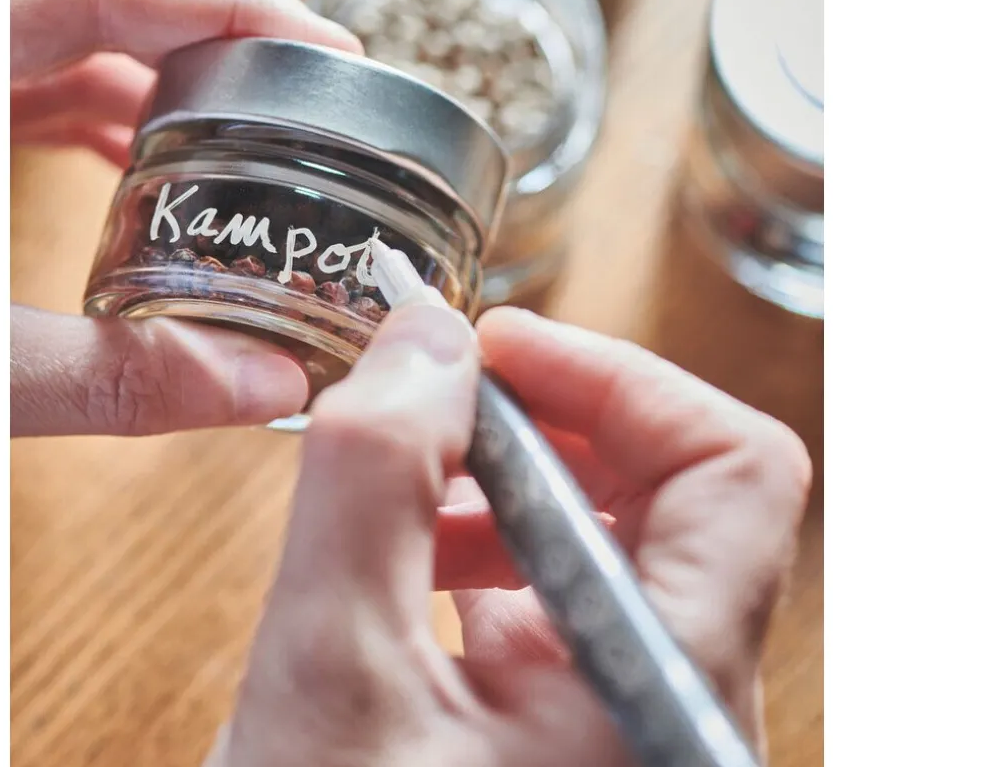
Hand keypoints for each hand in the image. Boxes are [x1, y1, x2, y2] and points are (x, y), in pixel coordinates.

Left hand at [10, 0, 361, 436]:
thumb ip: (109, 377)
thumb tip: (268, 388)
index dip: (234, 2)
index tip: (333, 48)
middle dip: (216, 42)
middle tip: (308, 101)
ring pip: (63, 33)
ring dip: (155, 77)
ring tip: (238, 137)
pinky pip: (22, 71)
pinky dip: (90, 104)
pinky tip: (130, 161)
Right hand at [210, 305, 810, 765]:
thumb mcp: (327, 678)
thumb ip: (372, 480)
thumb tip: (425, 335)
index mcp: (658, 697)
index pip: (734, 469)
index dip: (618, 379)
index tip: (495, 349)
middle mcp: (671, 706)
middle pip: (676, 488)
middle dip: (549, 419)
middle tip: (436, 396)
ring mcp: (627, 721)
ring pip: (614, 537)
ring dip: (509, 480)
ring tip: (404, 488)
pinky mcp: (577, 732)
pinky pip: (565, 595)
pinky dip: (490, 546)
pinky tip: (411, 562)